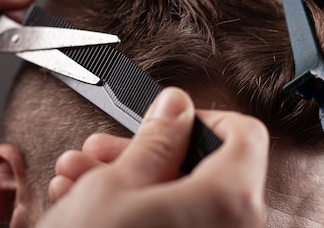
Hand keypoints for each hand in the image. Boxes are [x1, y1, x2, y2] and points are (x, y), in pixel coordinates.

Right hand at [39, 87, 269, 227]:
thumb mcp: (116, 184)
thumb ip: (158, 139)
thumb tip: (178, 107)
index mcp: (228, 202)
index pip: (245, 136)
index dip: (204, 120)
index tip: (167, 122)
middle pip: (204, 172)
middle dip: (146, 154)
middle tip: (101, 150)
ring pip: (179, 204)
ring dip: (129, 184)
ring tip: (78, 179)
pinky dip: (137, 216)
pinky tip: (88, 207)